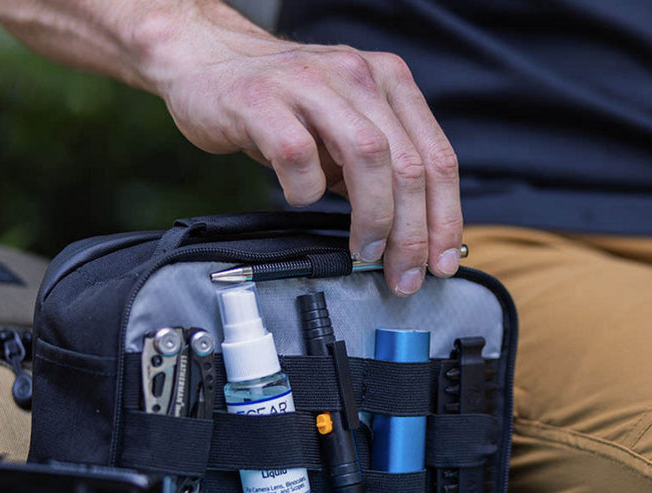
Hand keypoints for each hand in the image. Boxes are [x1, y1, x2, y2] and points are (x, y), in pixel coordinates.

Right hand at [142, 10, 461, 295]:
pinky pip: (298, 157)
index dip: (445, 217)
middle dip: (412, 232)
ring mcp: (309, 84)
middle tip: (404, 273)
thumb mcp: (345, 127)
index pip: (436, 156)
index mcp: (388, 81)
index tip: (441, 261)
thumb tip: (413, 238)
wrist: (206, 60)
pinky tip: (300, 197)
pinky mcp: (261, 101)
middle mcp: (356, 75)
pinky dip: (305, 191)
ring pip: (368, 156)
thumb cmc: (282, 105)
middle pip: (407, 163)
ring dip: (373, 217)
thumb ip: (380, 170)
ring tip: (364, 249)